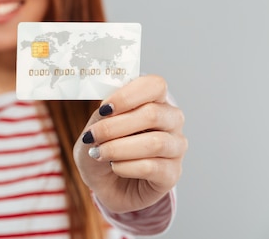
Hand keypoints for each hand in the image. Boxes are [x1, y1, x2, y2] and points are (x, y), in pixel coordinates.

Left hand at [73, 75, 187, 213]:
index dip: (128, 95)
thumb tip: (107, 111)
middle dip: (115, 126)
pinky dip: (126, 166)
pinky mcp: (172, 173)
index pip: (155, 85)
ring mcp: (175, 147)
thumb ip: (102, 117)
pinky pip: (152, 167)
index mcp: (154, 100)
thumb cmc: (101, 149)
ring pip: (155, 142)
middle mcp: (170, 120)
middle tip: (93, 136)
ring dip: (119, 148)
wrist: (104, 183)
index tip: (104, 108)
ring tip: (99, 154)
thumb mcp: (93, 130)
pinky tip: (114, 166)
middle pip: (153, 114)